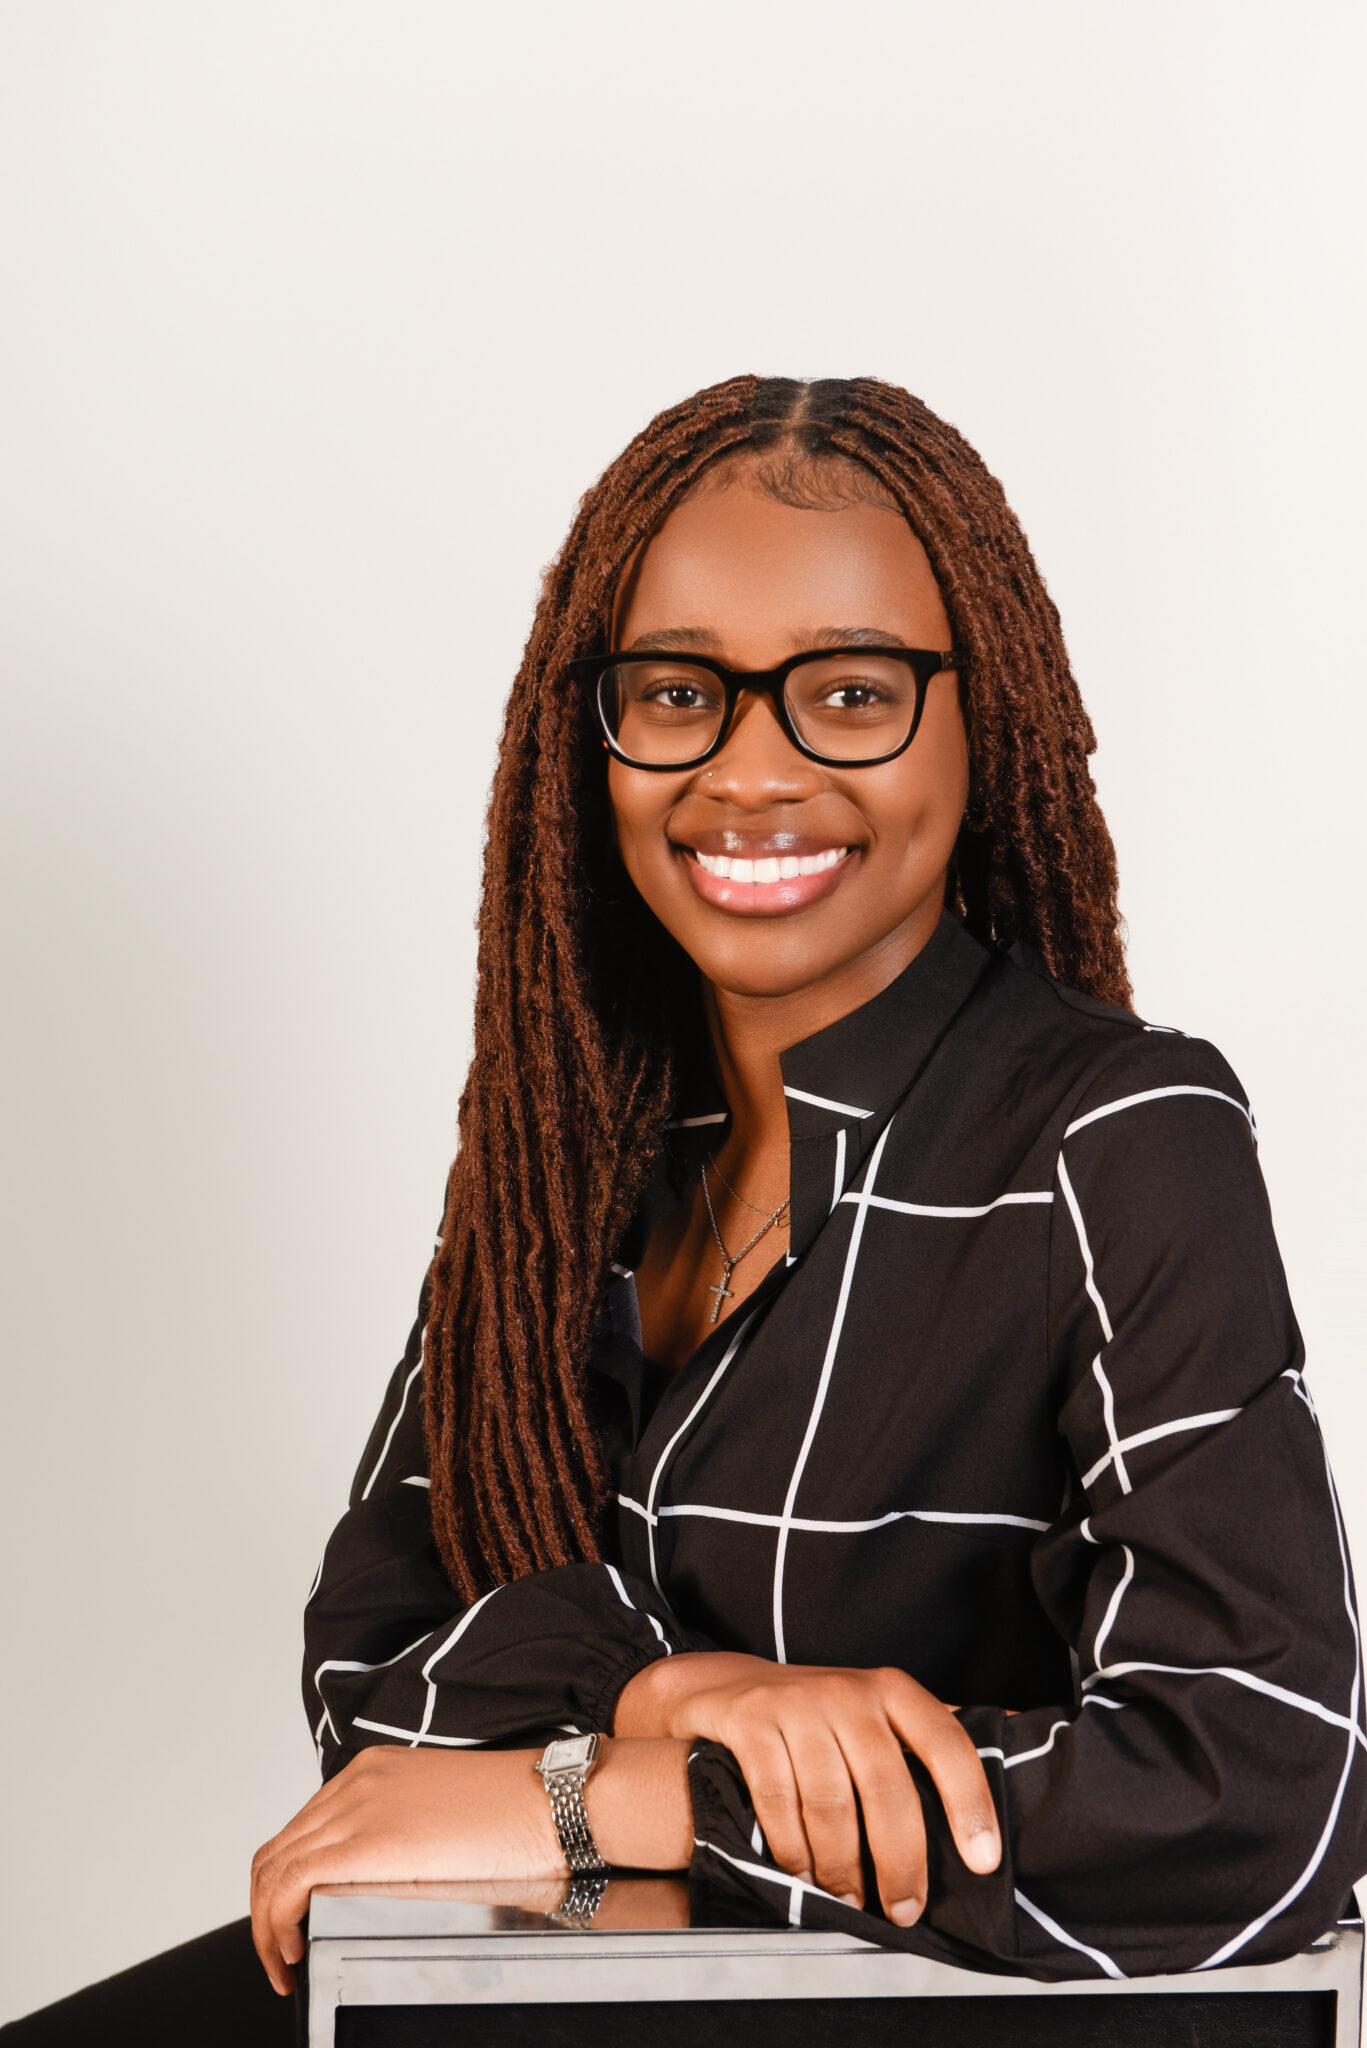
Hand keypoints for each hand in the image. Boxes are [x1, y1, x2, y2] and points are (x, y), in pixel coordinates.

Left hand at [249, 1737, 692, 1995]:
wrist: (551, 1802)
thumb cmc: (513, 1816)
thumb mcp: (438, 1814)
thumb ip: (398, 1832)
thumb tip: (374, 1882)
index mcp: (372, 1772)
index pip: (300, 1830)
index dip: (282, 1884)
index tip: (291, 1923)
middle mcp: (356, 1784)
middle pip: (277, 1850)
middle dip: (265, 1910)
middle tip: (279, 1956)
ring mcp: (357, 1807)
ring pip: (272, 1868)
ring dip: (265, 1924)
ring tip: (284, 1964)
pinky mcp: (366, 1841)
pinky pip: (288, 1884)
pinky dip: (274, 1923)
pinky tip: (293, 1951)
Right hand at [614, 1651, 999, 1924]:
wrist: (728, 1687)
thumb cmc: (822, 1716)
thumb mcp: (879, 1712)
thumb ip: (933, 1739)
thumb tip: (1021, 1734)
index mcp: (894, 1692)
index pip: (947, 1744)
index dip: (970, 1803)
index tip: (984, 1861)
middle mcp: (850, 1693)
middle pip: (887, 1790)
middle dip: (901, 1863)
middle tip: (905, 1911)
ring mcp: (798, 1705)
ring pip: (831, 1805)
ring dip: (842, 1869)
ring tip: (849, 1901)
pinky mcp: (753, 1723)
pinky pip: (779, 1803)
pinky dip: (793, 1852)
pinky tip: (804, 1876)